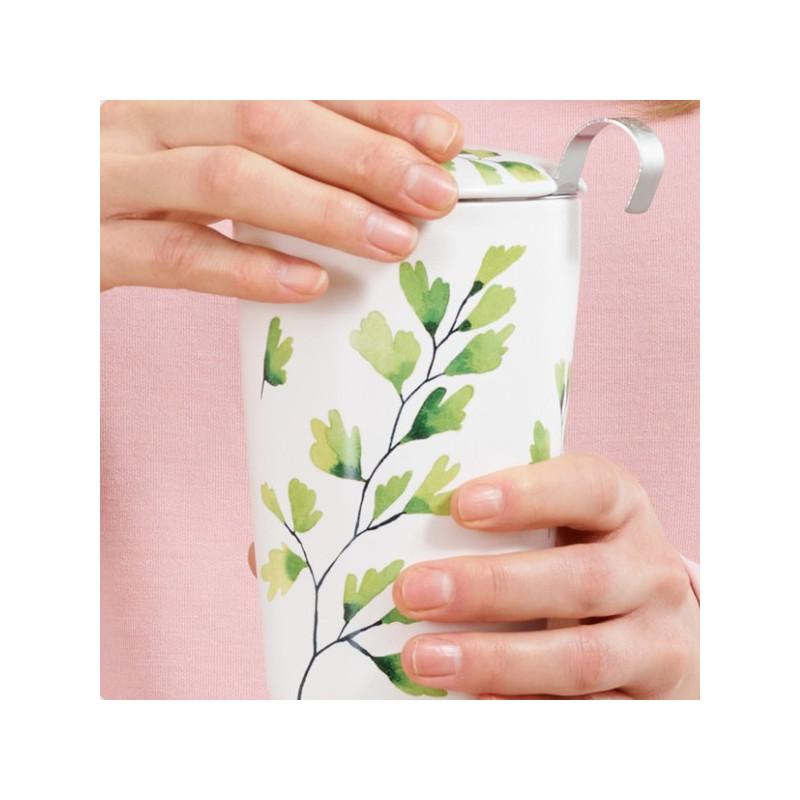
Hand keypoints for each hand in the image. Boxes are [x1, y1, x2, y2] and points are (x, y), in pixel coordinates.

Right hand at [101, 100, 462, 299]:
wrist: (28, 215)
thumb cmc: (115, 186)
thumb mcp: (183, 151)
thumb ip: (258, 153)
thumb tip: (367, 178)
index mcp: (175, 84)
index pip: (292, 82)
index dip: (374, 107)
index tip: (442, 137)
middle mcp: (144, 113)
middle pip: (270, 117)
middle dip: (365, 155)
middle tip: (435, 194)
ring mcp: (110, 173)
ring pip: (228, 177)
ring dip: (322, 209)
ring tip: (393, 240)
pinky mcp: (89, 242)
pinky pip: (176, 253)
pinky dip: (247, 266)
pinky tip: (309, 284)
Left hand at [391, 454, 699, 698]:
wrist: (663, 633)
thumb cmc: (589, 562)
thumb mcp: (570, 530)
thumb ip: (515, 525)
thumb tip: (410, 538)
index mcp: (625, 511)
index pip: (590, 488)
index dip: (530, 494)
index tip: (461, 506)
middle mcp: (650, 574)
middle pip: (580, 579)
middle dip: (491, 588)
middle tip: (414, 592)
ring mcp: (657, 644)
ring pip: (582, 657)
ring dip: (496, 661)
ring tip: (424, 660)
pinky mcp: (652, 705)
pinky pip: (591, 716)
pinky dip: (529, 711)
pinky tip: (475, 705)